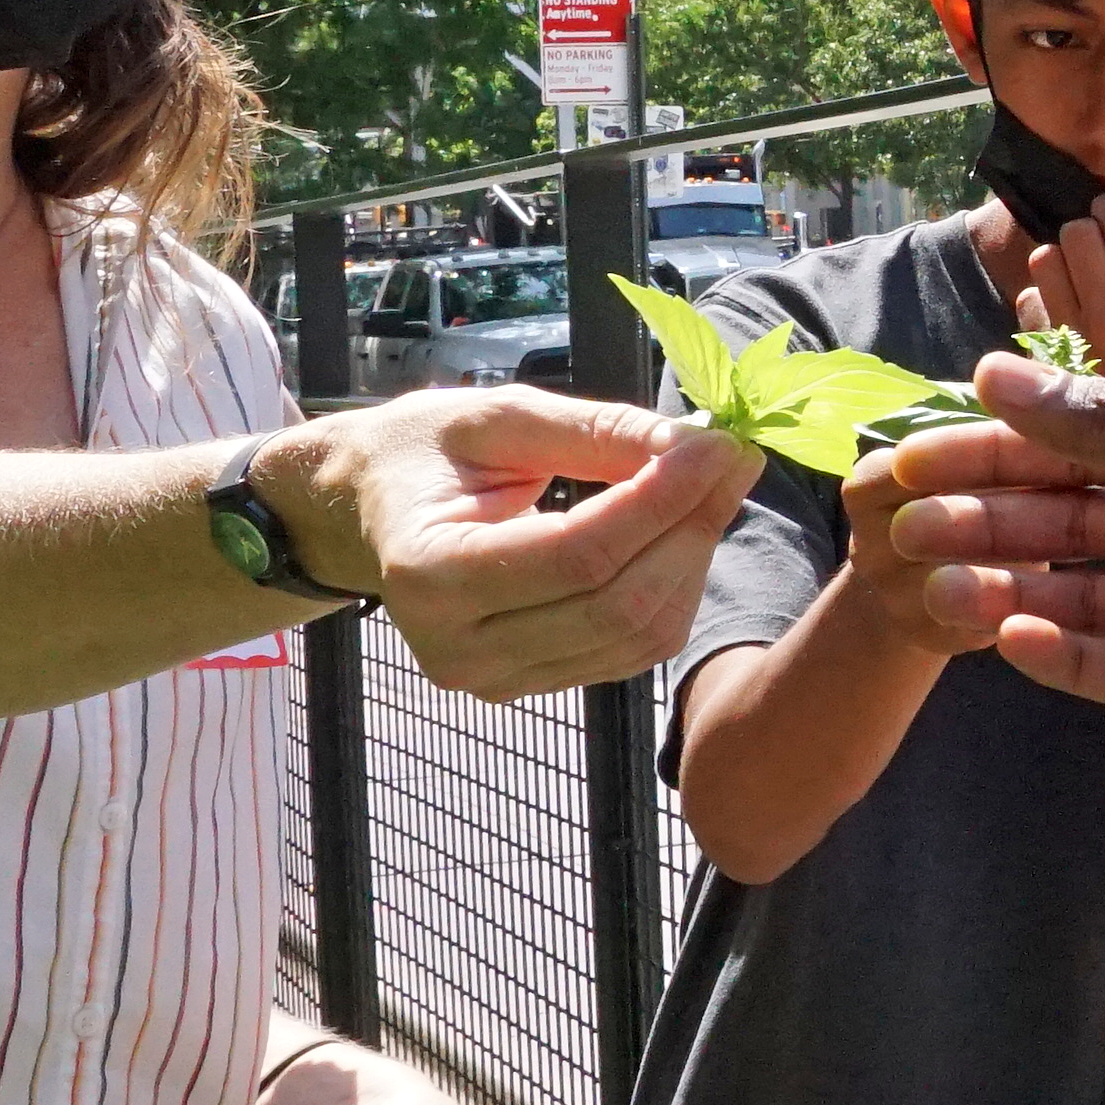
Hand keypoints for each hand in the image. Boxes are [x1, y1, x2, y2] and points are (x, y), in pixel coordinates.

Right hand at [267, 391, 756, 701]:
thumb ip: (593, 432)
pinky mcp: (528, 687)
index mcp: (429, 573)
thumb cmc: (424, 452)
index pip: (578, 553)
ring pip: (636, 636)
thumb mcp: (494, 417)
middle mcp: (456, 648)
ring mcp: (492, 680)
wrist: (371, 512)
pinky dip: (673, 590)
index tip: (719, 445)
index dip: (662, 501)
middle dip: (691, 527)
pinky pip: (630, 652)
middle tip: (733, 460)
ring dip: (692, 558)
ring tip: (712, 488)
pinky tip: (679, 533)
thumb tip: (693, 445)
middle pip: (617, 603)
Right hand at [870, 363, 1104, 757]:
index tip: (904, 458)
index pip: (1073, 447)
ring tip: (939, 587)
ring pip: (1086, 595)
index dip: (990, 450)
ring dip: (1014, 587)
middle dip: (986, 521)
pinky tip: (1010, 637)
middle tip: (901, 531)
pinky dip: (1068, 654)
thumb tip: (993, 371)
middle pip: (1069, 523)